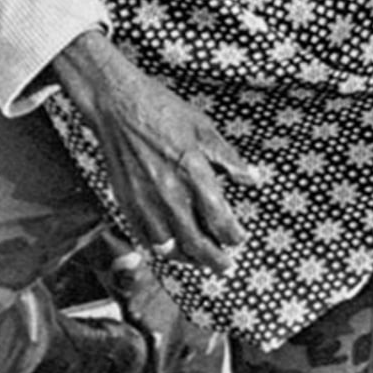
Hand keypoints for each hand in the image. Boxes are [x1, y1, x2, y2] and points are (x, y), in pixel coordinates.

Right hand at [54, 31, 263, 271]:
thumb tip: (253, 179)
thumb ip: (230, 159)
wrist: (118, 106)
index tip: (240, 239)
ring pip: (169, 247)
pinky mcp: (127, 203)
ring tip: (200, 259)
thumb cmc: (164, 112)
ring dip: (188, 258)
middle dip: (215, 260)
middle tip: (226, 266)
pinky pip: (145, 238)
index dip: (233, 236)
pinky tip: (171, 246)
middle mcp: (170, 195)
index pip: (220, 220)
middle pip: (196, 243)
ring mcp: (145, 202)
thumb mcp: (205, 129)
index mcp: (194, 174)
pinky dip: (161, 248)